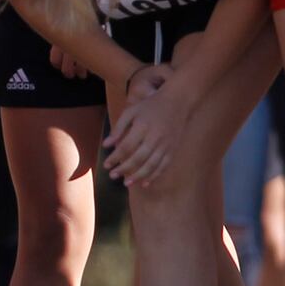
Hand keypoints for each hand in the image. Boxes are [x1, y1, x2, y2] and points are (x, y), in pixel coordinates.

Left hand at [100, 62, 185, 185]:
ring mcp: (166, 145)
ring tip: (126, 183)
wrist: (178, 102)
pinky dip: (154, 176)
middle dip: (124, 169)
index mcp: (143, 127)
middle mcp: (155, 138)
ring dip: (138, 176)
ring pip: (151, 165)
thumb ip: (119, 128)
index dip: (115, 157)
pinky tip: (145, 183)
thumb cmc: (151, 106)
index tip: (106, 165)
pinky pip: (163, 166)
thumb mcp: (132, 111)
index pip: (126, 146)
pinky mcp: (173, 150)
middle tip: (112, 176)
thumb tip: (106, 145)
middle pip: (138, 158)